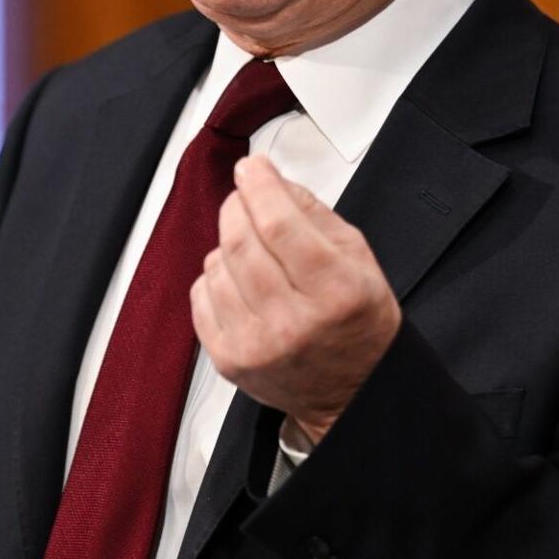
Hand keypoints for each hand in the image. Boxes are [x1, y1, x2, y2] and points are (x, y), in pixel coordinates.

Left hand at [190, 154, 400, 444]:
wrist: (352, 391)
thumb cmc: (356, 320)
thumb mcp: (357, 256)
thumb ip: (312, 212)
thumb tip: (269, 180)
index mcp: (336, 290)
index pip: (280, 224)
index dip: (259, 186)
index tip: (251, 168)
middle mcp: (294, 321)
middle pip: (241, 241)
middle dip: (238, 205)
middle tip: (247, 197)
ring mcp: (257, 344)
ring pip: (217, 265)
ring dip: (228, 242)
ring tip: (253, 250)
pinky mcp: (229, 360)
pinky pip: (201, 295)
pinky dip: (215, 276)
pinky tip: (239, 282)